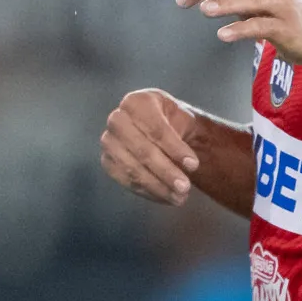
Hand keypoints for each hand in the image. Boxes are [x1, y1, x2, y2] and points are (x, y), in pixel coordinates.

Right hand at [100, 88, 205, 205]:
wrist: (159, 130)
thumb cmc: (173, 123)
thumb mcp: (182, 119)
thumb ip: (185, 135)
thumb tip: (190, 165)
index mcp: (137, 102)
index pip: (156, 128)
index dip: (175, 149)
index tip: (194, 165)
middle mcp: (117, 120)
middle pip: (142, 150)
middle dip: (166, 172)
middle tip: (185, 188)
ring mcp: (109, 142)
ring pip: (133, 169)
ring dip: (158, 187)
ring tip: (180, 198)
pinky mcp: (107, 162)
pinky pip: (127, 181)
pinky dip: (149, 192)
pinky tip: (166, 197)